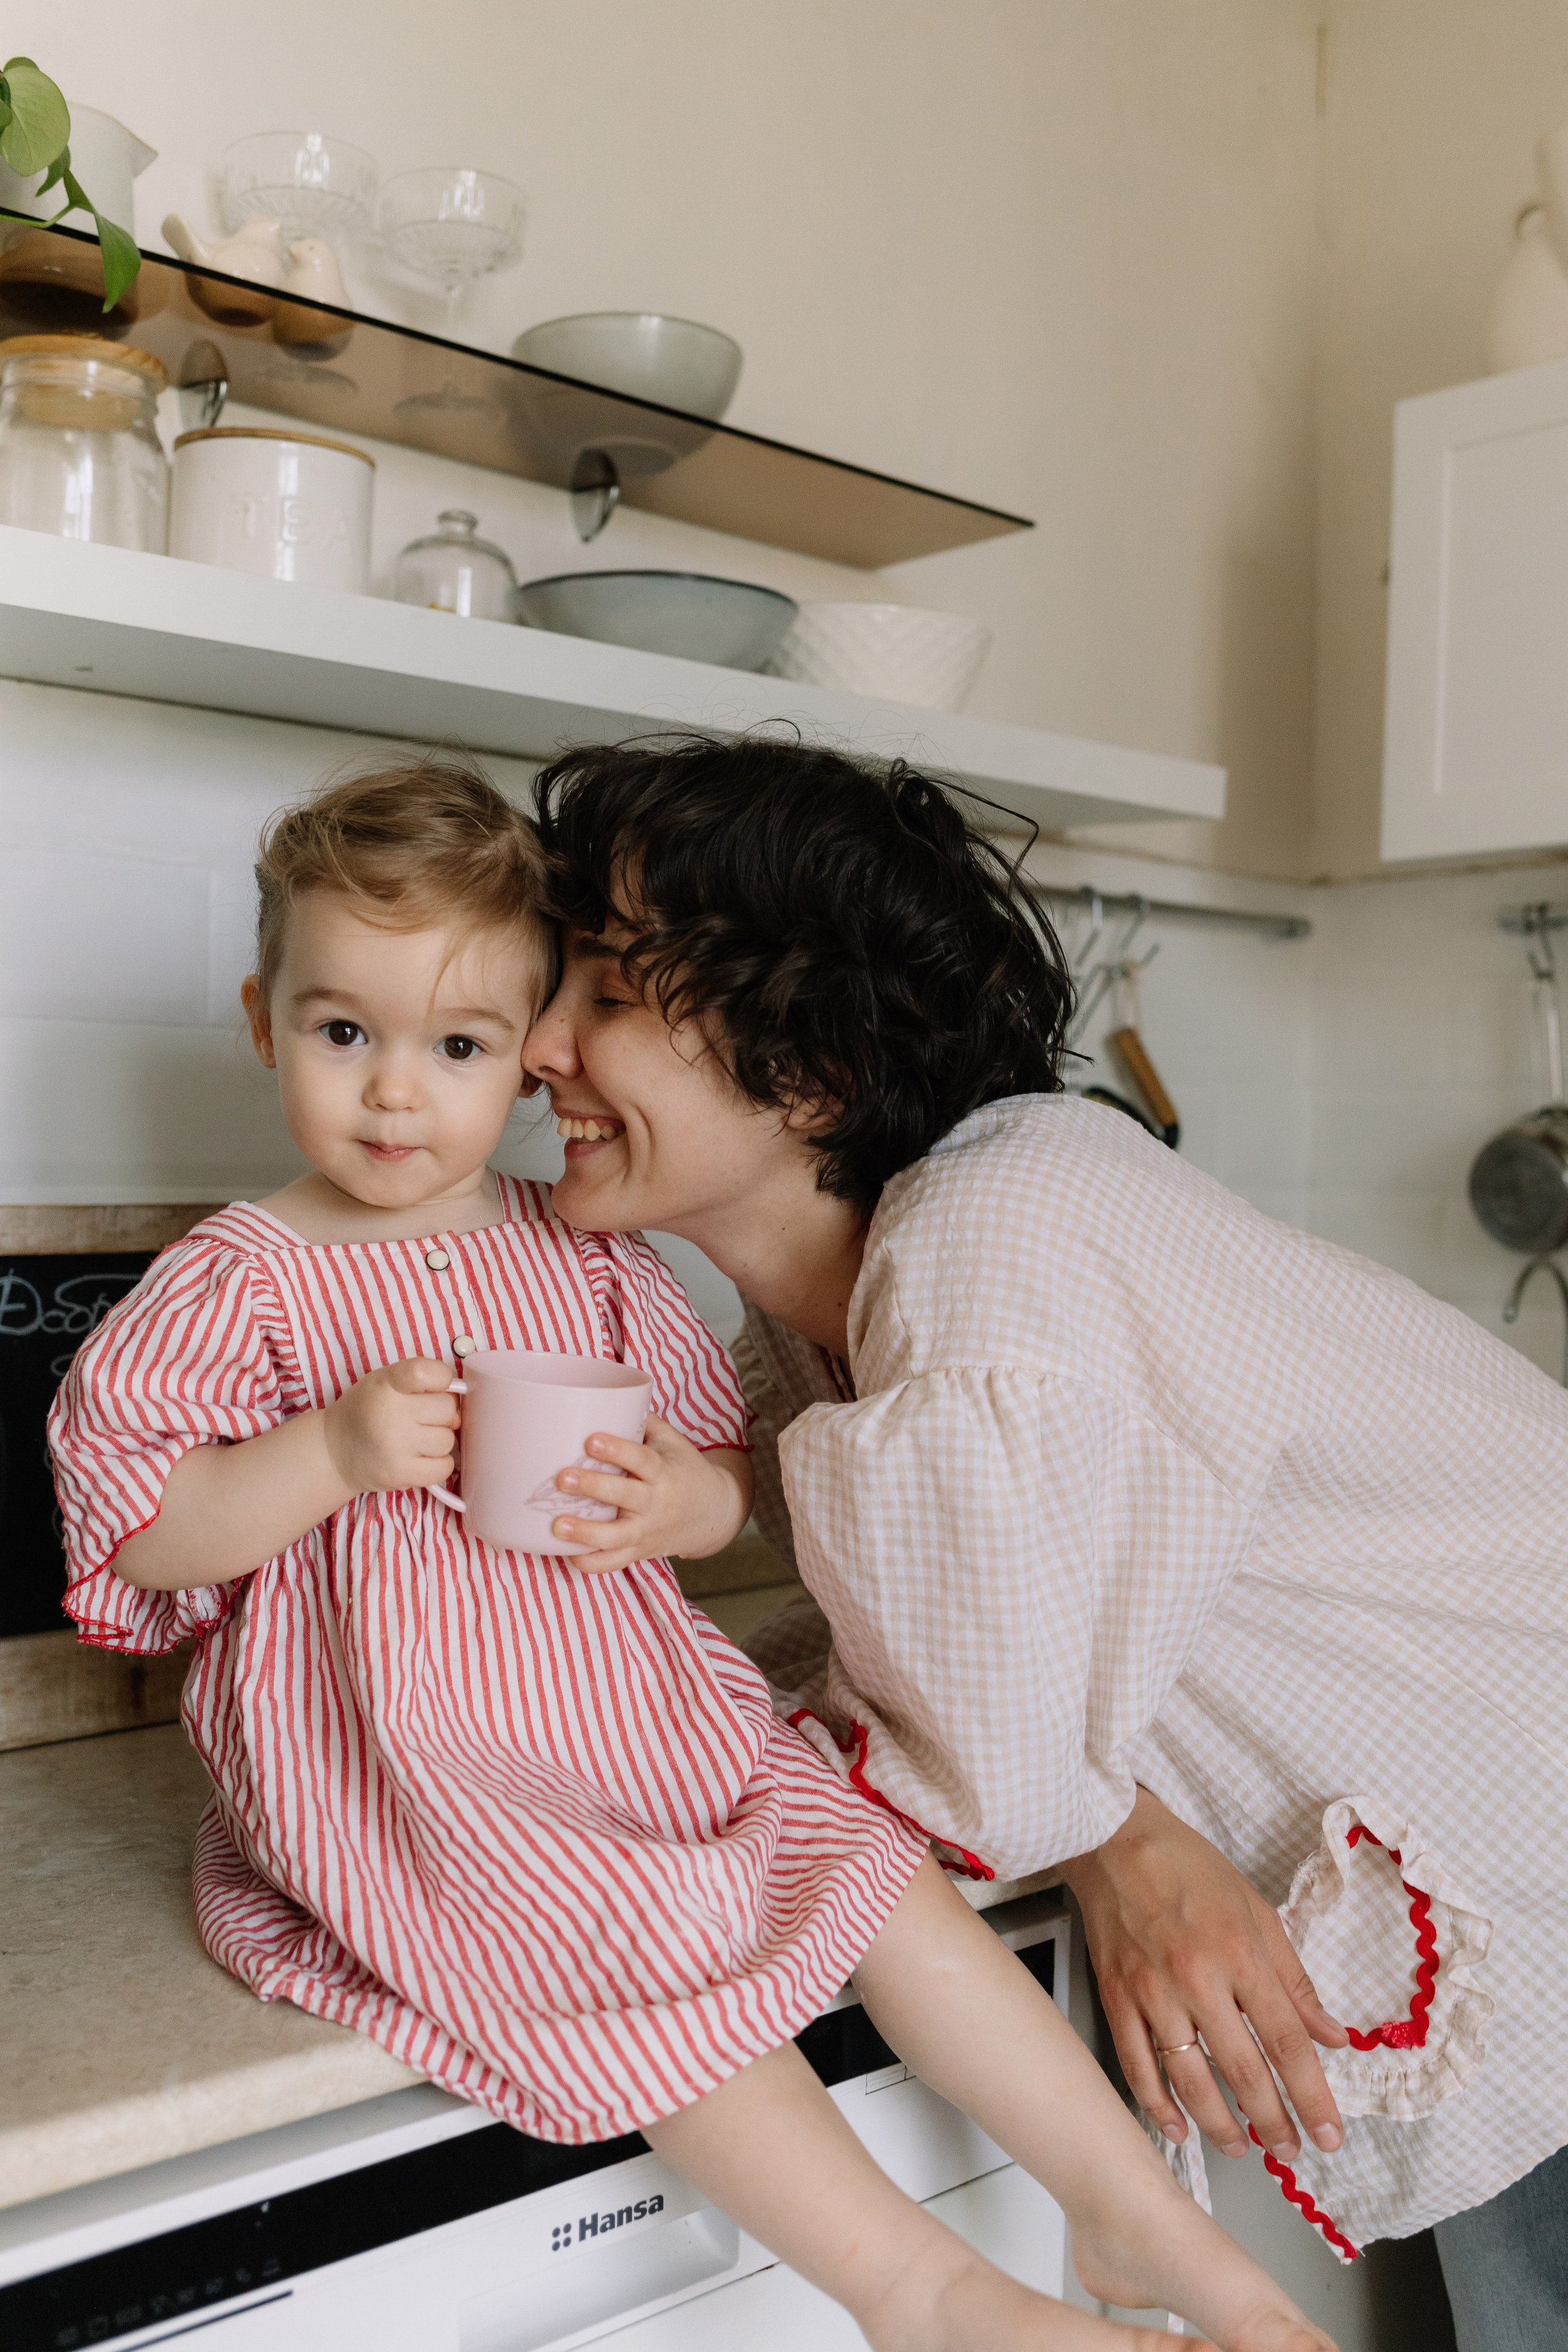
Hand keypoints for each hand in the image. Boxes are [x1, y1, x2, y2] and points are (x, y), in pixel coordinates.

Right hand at [321, 1357, 460, 1497]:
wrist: (333, 1452)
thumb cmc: (366, 1411)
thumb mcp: (383, 1381)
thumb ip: (420, 1380)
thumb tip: (461, 1401)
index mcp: (386, 1384)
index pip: (427, 1372)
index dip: (442, 1378)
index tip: (438, 1385)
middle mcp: (390, 1414)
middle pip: (447, 1409)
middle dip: (441, 1414)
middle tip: (421, 1418)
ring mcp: (395, 1446)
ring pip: (448, 1440)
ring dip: (438, 1440)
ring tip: (416, 1439)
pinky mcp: (400, 1474)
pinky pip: (444, 1467)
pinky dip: (438, 1463)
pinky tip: (420, 1457)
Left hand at [550, 1419, 749, 1574]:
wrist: (714, 1513)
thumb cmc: (684, 1469)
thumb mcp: (673, 1441)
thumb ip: (643, 1421)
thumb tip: (604, 1396)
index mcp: (663, 1471)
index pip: (640, 1459)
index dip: (616, 1450)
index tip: (591, 1439)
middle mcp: (656, 1503)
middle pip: (625, 1496)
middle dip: (594, 1488)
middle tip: (563, 1478)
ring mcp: (647, 1531)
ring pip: (617, 1536)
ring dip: (586, 1533)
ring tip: (557, 1526)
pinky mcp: (640, 1552)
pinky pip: (615, 1563)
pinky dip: (592, 1563)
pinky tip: (568, 1555)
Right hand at [1061, 1787, 1347, 2164]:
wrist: (1114, 1839)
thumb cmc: (1188, 1868)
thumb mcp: (1258, 1911)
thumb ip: (1295, 1980)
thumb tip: (1331, 2035)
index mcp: (1241, 1953)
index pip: (1286, 2041)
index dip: (1312, 2095)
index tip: (1329, 2133)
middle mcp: (1197, 1977)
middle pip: (1242, 2070)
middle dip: (1272, 2122)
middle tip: (1290, 2150)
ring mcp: (1152, 1991)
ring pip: (1189, 2078)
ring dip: (1219, 2124)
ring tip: (1240, 2148)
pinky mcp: (1116, 1997)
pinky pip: (1137, 2065)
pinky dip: (1157, 2104)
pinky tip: (1178, 2127)